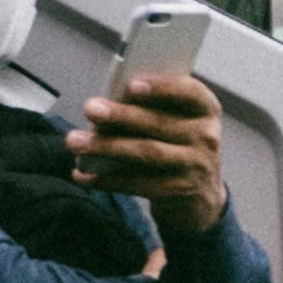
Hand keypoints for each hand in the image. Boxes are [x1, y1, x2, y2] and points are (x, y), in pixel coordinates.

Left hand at [68, 75, 227, 239]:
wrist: (202, 197)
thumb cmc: (179, 147)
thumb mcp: (178, 124)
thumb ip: (155, 111)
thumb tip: (109, 106)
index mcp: (206, 109)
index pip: (190, 91)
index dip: (162, 87)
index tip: (131, 84)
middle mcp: (207, 135)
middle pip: (159, 123)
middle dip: (121, 116)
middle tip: (90, 108)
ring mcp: (196, 165)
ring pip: (147, 153)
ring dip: (107, 147)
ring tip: (75, 141)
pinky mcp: (180, 191)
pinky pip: (139, 184)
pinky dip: (107, 179)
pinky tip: (83, 175)